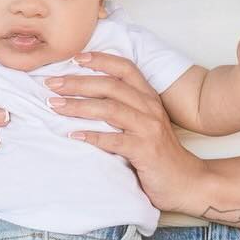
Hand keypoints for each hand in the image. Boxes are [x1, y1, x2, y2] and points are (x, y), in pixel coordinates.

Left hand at [46, 51, 206, 216]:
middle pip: (111, 86)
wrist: (188, 182)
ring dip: (78, 106)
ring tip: (55, 105)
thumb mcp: (146, 123)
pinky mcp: (145, 151)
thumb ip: (126, 108)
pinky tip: (72, 136)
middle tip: (52, 84)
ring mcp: (149, 129)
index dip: (101, 60)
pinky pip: (114, 140)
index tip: (75, 58)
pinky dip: (91, 137)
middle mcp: (150, 109)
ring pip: (110, 109)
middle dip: (78, 82)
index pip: (125, 68)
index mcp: (150, 98)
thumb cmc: (160, 153)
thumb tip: (88, 97)